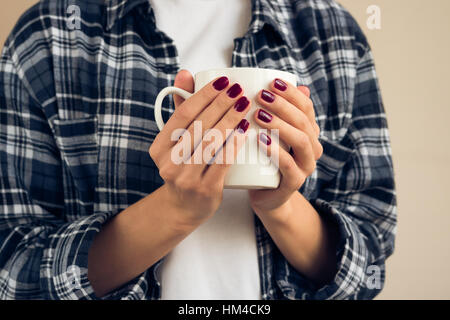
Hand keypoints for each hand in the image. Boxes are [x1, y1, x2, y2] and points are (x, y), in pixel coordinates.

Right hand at [150, 70, 251, 227]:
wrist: (184, 207)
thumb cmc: (184, 167)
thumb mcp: (176, 141)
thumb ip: (181, 108)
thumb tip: (185, 73)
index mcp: (159, 147)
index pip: (183, 113)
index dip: (204, 94)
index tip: (223, 81)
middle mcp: (169, 163)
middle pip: (199, 125)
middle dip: (221, 104)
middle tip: (239, 90)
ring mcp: (186, 178)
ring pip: (211, 142)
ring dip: (230, 120)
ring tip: (245, 105)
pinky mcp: (205, 190)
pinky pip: (222, 162)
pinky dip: (234, 143)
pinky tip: (245, 130)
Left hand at [249, 78, 322, 217]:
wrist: (265, 194)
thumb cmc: (263, 159)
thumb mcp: (267, 132)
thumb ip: (272, 111)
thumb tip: (277, 80)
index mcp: (308, 132)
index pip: (306, 107)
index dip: (291, 93)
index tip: (271, 82)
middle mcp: (312, 148)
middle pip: (303, 121)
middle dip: (283, 106)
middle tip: (260, 97)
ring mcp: (306, 167)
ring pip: (301, 141)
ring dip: (280, 125)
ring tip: (258, 115)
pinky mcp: (294, 183)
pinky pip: (290, 166)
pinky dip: (276, 152)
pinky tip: (261, 140)